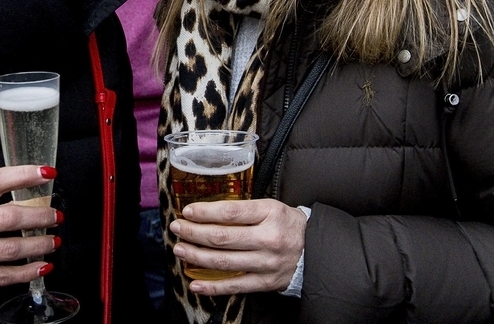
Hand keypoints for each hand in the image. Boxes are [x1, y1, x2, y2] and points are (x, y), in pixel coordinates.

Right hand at [0, 165, 61, 300]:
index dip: (23, 174)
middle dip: (39, 216)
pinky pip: (3, 276)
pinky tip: (42, 266)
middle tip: (56, 216)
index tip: (48, 173)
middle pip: (8, 217)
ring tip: (54, 241)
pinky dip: (27, 272)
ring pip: (10, 248)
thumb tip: (31, 192)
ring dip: (39, 245)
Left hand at [170, 198, 307, 296]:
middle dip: (194, 233)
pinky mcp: (266, 283)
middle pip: (223, 237)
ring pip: (224, 261)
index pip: (230, 213)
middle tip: (177, 228)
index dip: (205, 212)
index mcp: (270, 213)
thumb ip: (244, 209)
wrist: (316, 250)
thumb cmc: (288, 224)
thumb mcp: (271, 206)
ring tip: (180, 250)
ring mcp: (267, 263)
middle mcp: (269, 238)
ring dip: (197, 256)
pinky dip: (212, 287)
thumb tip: (207, 211)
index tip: (188, 212)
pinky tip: (195, 283)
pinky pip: (235, 286)